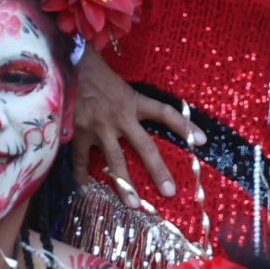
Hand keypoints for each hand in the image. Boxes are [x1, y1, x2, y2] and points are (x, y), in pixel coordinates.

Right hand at [71, 49, 201, 198]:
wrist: (66, 64)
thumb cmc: (94, 70)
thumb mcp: (120, 82)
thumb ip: (130, 100)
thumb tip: (138, 112)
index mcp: (134, 102)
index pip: (166, 114)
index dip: (185, 127)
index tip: (203, 140)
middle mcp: (121, 118)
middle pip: (145, 148)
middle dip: (158, 171)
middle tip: (169, 192)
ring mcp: (100, 128)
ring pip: (116, 162)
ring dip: (125, 185)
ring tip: (133, 205)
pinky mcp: (79, 134)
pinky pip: (82, 160)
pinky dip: (82, 175)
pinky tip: (86, 190)